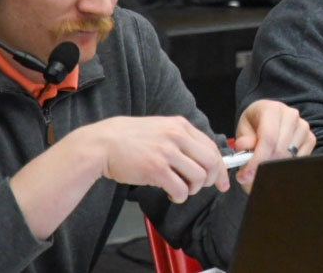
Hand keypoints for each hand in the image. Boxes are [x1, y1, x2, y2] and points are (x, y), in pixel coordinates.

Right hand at [81, 116, 229, 202]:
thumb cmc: (128, 138)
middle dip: (211, 180)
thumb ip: (181, 139)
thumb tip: (202, 157)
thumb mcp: (160, 128)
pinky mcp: (156, 169)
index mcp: (180, 125)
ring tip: (181, 190)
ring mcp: (167, 152)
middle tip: (201, 187)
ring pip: (199, 177)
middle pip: (211, 163)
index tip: (222, 180)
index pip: (212, 147)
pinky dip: (180, 197)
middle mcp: (177, 136)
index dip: (221, 167)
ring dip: (193, 189)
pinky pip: (181, 189)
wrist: (100, 144)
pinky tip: (171, 195)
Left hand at [232, 99, 314, 191]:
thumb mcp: (243, 131)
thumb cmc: (254, 125)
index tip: (246, 175)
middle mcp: (291, 115)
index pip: (268, 137)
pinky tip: (276, 163)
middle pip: (280, 149)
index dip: (257, 159)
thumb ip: (244, 141)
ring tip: (262, 167)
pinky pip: (300, 159)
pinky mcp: (310, 138)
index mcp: (272, 109)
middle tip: (250, 177)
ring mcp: (303, 126)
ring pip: (290, 156)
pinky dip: (286, 166)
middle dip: (264, 167)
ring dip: (275, 167)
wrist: (265, 120)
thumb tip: (246, 151)